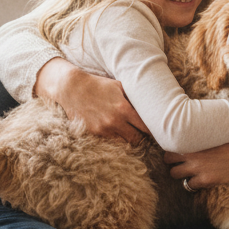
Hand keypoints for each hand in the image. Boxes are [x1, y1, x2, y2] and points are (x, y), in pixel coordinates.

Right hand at [34, 57, 148, 142]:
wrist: (72, 88)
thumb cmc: (98, 84)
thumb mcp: (119, 85)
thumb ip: (134, 96)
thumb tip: (150, 103)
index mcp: (123, 108)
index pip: (145, 126)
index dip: (153, 128)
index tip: (155, 127)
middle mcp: (114, 121)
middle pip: (137, 139)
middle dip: (142, 135)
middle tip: (143, 131)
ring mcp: (103, 129)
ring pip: (124, 143)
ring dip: (129, 138)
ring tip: (131, 132)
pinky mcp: (94, 133)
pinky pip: (111, 141)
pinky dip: (116, 138)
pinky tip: (118, 131)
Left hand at [165, 135, 228, 188]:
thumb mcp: (216, 130)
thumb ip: (203, 129)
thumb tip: (198, 119)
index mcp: (194, 139)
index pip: (170, 142)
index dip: (171, 146)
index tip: (175, 147)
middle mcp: (192, 154)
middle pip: (167, 159)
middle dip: (172, 160)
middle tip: (178, 160)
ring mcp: (197, 168)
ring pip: (174, 174)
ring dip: (179, 173)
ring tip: (187, 171)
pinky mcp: (205, 180)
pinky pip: (190, 185)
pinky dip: (193, 183)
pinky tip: (200, 178)